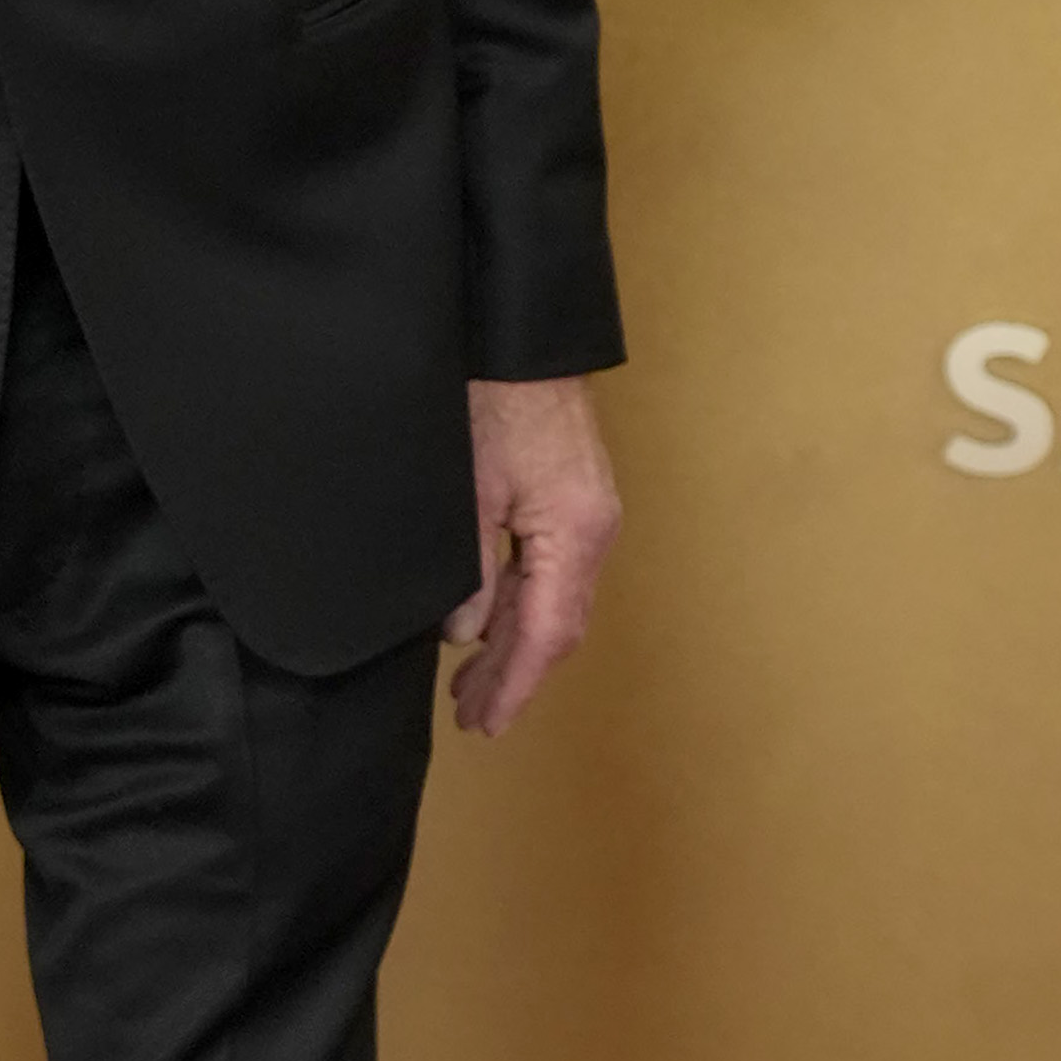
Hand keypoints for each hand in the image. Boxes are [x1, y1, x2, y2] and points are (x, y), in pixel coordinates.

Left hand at [443, 375, 619, 736]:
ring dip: (516, 645)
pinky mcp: (575, 501)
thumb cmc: (493, 399)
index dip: (515, 684)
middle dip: (514, 675)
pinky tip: (489, 626)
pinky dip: (521, 608)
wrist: (520, 337)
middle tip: (471, 716)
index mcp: (575, 532)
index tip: (486, 722)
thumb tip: (466, 634)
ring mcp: (589, 516)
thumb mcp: (467, 491)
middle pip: (558, 626)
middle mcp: (594, 531)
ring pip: (556, 603)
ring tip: (471, 684)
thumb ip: (470, 570)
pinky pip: (551, 573)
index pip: (548, 632)